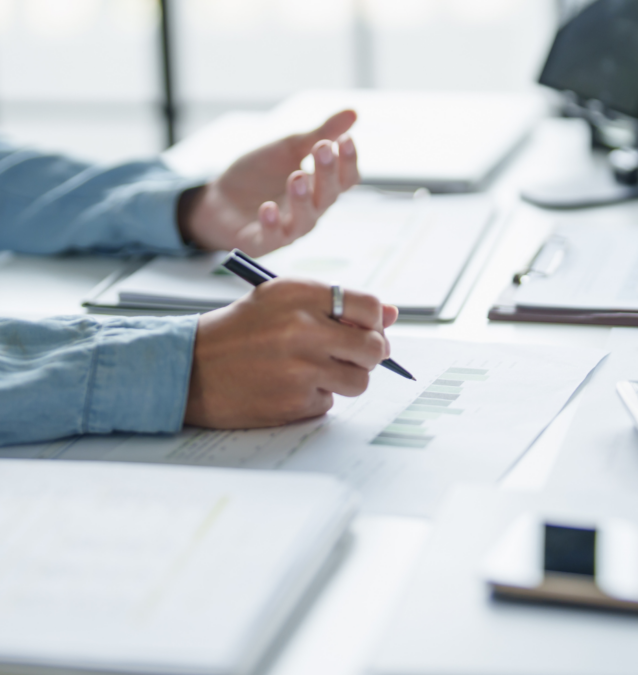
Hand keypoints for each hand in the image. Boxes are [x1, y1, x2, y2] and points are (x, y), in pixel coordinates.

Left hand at [178, 110, 361, 254]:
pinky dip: (271, 224)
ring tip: (296, 177)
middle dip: (327, 173)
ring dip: (302, 200)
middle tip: (321, 149)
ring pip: (305, 220)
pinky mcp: (262, 242)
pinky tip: (267, 208)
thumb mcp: (288, 147)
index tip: (345, 138)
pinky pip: (272, 238)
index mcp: (320, 188)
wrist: (219, 195)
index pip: (346, 178)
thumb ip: (319, 133)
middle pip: (328, 196)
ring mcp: (288, 228)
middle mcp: (311, 210)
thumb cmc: (260, 173)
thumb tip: (353, 111)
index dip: (348, 160)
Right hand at [186, 278, 399, 428]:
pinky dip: (315, 397)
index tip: (365, 329)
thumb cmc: (239, 331)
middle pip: (374, 347)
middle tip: (351, 355)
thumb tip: (393, 315)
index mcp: (300, 294)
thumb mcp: (281, 301)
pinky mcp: (293, 402)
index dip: (375, 321)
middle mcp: (303, 328)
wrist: (187, 368)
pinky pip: (329, 402)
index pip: (370, 307)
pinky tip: (287, 387)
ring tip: (314, 370)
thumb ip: (337, 304)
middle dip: (370, 354)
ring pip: (359, 380)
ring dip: (345, 378)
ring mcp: (300, 368)